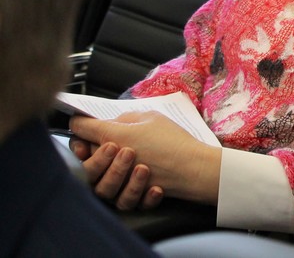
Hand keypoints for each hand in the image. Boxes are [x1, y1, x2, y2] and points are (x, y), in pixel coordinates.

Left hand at [70, 112, 221, 205]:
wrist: (193, 168)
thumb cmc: (173, 140)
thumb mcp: (150, 117)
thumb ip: (125, 119)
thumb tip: (110, 123)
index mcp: (110, 136)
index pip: (81, 128)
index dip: (78, 123)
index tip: (81, 122)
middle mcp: (109, 161)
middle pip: (82, 157)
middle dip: (87, 147)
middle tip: (106, 142)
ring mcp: (118, 183)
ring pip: (96, 182)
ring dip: (110, 169)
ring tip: (131, 158)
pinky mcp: (131, 198)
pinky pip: (121, 199)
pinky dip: (132, 191)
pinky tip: (147, 179)